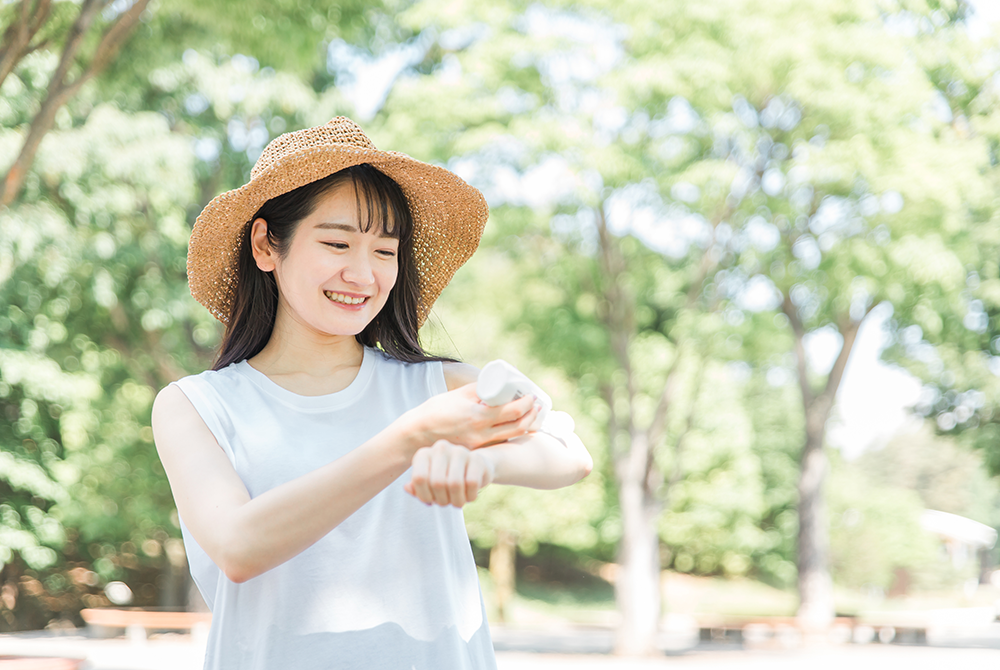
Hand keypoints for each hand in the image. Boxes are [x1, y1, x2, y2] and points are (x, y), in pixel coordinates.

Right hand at [404, 383, 538, 449]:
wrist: (417, 435)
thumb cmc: (435, 411)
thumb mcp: (459, 394)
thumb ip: (479, 389)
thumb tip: (497, 382)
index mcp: (479, 417)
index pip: (513, 411)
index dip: (527, 403)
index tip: (531, 396)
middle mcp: (482, 435)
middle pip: (518, 427)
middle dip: (532, 416)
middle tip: (536, 406)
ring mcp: (480, 446)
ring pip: (511, 438)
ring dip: (524, 427)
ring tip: (529, 416)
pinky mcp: (476, 451)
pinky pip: (498, 443)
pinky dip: (509, 435)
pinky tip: (512, 427)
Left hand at [404, 440, 494, 507]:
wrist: (474, 468)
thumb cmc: (446, 479)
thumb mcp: (429, 485)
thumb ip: (416, 488)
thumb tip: (407, 487)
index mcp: (424, 454)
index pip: (419, 478)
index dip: (424, 496)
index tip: (430, 501)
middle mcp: (440, 448)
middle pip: (437, 482)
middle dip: (442, 500)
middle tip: (446, 503)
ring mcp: (459, 451)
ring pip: (455, 483)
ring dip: (456, 501)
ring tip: (457, 502)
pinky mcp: (476, 459)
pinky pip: (471, 483)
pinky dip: (470, 497)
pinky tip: (469, 496)